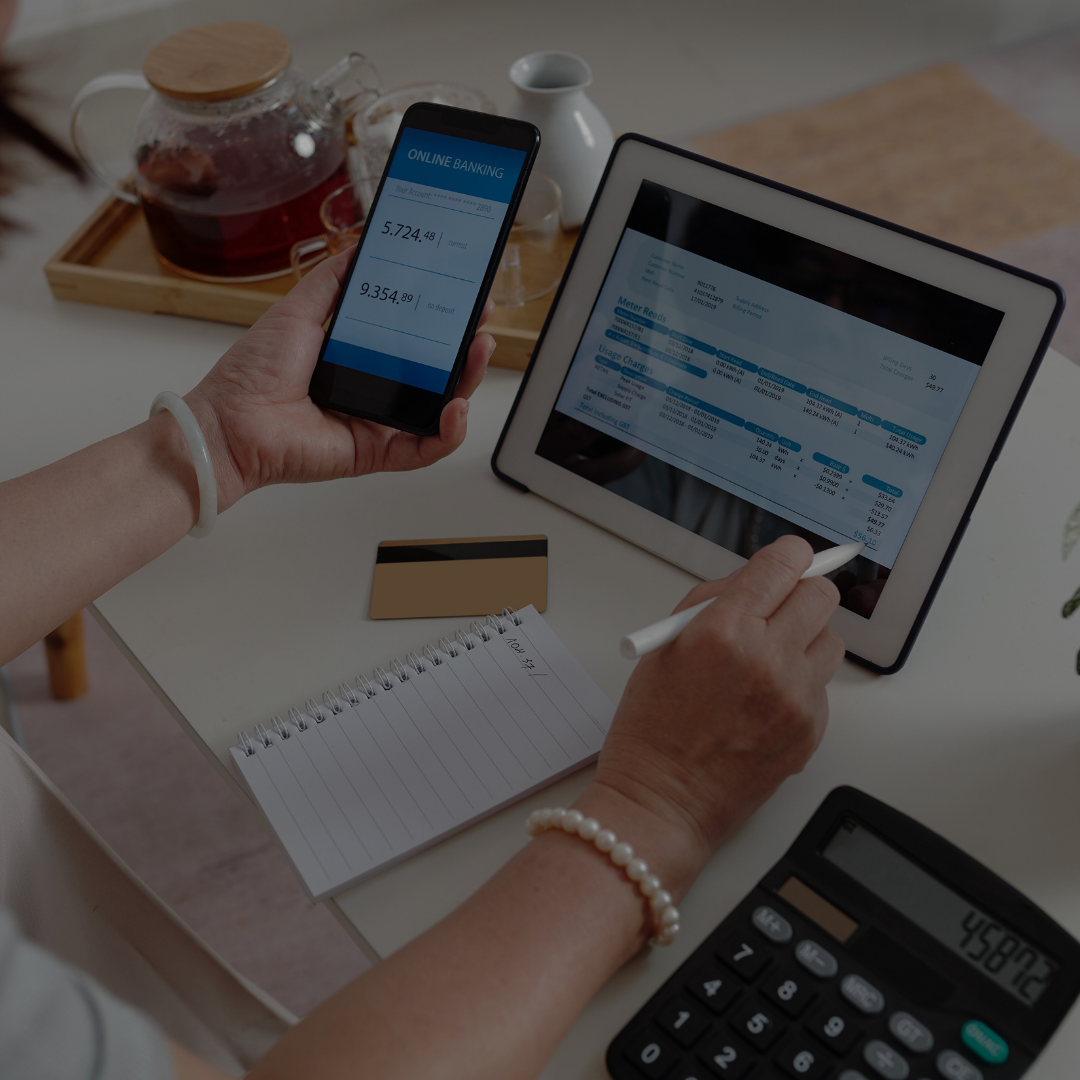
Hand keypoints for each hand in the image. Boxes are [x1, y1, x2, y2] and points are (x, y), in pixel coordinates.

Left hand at [184, 248, 496, 511]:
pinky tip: (455, 407)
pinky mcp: (377, 454)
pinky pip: (425, 449)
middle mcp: (374, 392)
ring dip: (467, 382)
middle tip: (481, 319)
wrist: (230, 422)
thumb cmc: (252, 374)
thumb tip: (359, 248)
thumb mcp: (298, 310)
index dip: (442, 320)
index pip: (414, 339)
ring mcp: (379, 424)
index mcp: (358, 359)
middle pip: (436, 373)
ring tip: (478, 352)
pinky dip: (449, 433)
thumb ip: (332, 281)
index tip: (462, 295)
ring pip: (439, 409)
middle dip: (465, 347)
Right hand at [585, 535, 844, 895]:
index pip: (785, 563)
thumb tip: (756, 580)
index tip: (785, 562)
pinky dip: (800, 686)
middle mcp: (767, 659)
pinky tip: (763, 703)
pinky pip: (822, 687)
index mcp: (723, 630)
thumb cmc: (652, 728)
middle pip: (822, 595)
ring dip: (804, 641)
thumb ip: (712, 602)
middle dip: (800, 594)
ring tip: (767, 663)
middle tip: (778, 609)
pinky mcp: (811, 730)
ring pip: (830, 640)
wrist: (662, 803)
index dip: (787, 557)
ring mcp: (795, 698)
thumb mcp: (663, 646)